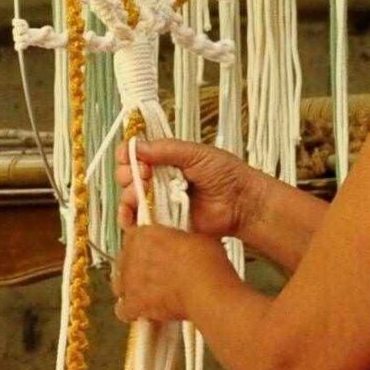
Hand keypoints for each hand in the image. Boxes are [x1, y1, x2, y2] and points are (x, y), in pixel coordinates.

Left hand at [113, 222, 230, 326]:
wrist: (205, 288)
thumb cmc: (205, 263)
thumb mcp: (194, 239)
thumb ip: (178, 242)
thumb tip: (184, 248)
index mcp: (144, 235)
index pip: (133, 238)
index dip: (144, 248)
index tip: (154, 254)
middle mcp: (132, 255)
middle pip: (124, 262)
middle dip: (136, 269)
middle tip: (154, 275)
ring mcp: (129, 280)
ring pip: (119, 285)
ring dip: (130, 289)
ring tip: (145, 294)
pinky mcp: (133, 304)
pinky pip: (123, 310)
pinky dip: (131, 312)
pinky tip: (142, 313)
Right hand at [119, 134, 253, 240]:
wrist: (242, 203)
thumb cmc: (226, 175)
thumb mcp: (196, 153)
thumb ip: (166, 149)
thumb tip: (137, 146)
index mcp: (166, 159)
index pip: (135, 153)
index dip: (128, 154)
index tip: (130, 157)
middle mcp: (159, 179)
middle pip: (128, 176)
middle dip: (128, 174)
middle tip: (144, 175)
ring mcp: (159, 202)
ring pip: (130, 199)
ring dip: (128, 196)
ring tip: (141, 195)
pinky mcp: (163, 223)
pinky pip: (139, 222)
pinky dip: (131, 219)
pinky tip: (132, 216)